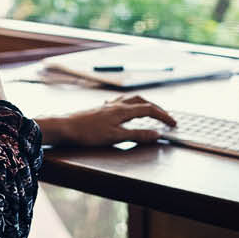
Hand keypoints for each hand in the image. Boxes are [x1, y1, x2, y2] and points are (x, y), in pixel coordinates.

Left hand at [36, 95, 177, 146]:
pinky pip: (120, 103)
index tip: (174, 124)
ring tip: (151, 111)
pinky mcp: (100, 109)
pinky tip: (126, 111)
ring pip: (131, 100)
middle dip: (157, 108)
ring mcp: (108, 106)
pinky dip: (130, 105)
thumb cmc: (88, 133)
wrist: (65, 127)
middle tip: (166, 117)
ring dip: (144, 104)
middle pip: (142, 101)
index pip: (149, 110)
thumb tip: (157, 134)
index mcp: (123, 110)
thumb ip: (137, 135)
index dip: (164, 116)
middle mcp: (117, 104)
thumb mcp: (115, 137)